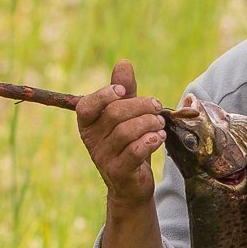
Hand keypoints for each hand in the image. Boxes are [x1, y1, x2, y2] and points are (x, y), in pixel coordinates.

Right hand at [76, 59, 165, 207]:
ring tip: (159, 124)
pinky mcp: (118, 172)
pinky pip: (134, 152)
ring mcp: (103, 157)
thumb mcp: (127, 116)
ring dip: (148, 124)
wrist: (132, 184)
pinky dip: (149, 141)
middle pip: (114, 114)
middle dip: (140, 106)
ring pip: (125, 132)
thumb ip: (125, 91)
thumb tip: (123, 63)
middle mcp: (91, 140)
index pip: (87, 105)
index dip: (104, 95)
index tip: (123, 91)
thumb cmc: (129, 145)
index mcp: (88, 124)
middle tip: (156, 107)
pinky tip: (159, 137)